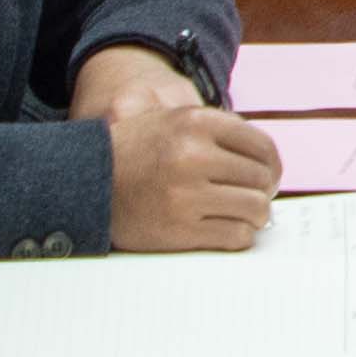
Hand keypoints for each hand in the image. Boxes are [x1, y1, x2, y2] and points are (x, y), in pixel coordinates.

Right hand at [92, 75, 281, 254]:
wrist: (84, 181)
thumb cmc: (134, 152)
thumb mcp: (170, 120)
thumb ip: (217, 130)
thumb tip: (269, 160)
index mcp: (195, 122)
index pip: (262, 146)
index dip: (271, 164)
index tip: (267, 176)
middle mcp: (193, 155)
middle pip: (261, 178)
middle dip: (263, 190)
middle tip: (254, 197)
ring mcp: (186, 195)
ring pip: (255, 208)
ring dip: (255, 215)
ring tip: (243, 214)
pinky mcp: (180, 230)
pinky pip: (235, 236)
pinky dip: (238, 235)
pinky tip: (227, 229)